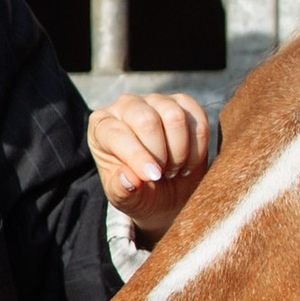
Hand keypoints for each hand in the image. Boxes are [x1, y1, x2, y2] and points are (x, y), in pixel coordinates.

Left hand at [87, 91, 212, 246]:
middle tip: (162, 174)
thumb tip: (130, 179)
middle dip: (160, 154)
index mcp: (102, 127)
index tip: (153, 177)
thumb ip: (122, 190)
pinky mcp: (183, 103)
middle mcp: (126, 106)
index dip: (137, 157)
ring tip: (173, 167)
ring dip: (180, 151)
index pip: (117, 134)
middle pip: (147, 120)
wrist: (166, 192)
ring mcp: (156, 101)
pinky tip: (189, 160)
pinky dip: (198, 146)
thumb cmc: (138, 193)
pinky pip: (197, 117)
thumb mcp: (125, 199)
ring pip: (174, 117)